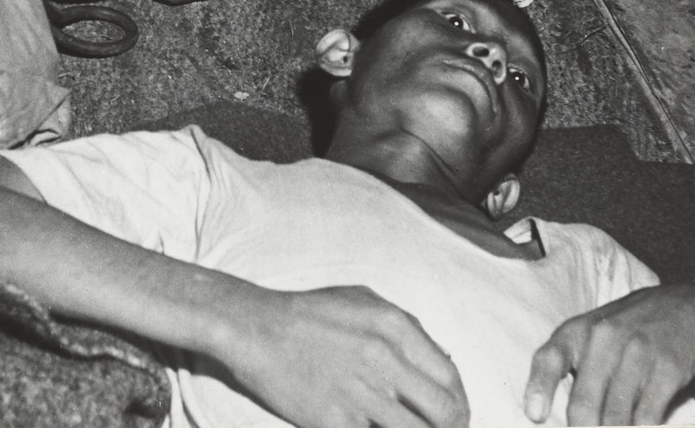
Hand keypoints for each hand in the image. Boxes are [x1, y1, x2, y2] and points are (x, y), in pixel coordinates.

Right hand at [233, 285, 469, 427]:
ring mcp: (361, 394)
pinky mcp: (336, 422)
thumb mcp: (364, 300)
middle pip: (446, 415)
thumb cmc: (310, 313)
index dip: (460, 406)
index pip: (452, 380)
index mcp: (394, 327)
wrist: (255, 328)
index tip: (455, 418)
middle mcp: (384, 360)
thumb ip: (406, 328)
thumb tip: (441, 362)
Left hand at [526, 285, 694, 424]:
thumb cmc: (626, 329)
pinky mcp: (667, 368)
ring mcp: (636, 352)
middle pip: (583, 405)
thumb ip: (575, 369)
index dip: (539, 388)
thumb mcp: (592, 336)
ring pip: (615, 419)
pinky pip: (647, 418)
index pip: (549, 359)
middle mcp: (602, 338)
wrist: (678, 306)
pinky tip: (638, 427)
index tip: (535, 415)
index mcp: (576, 332)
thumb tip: (564, 417)